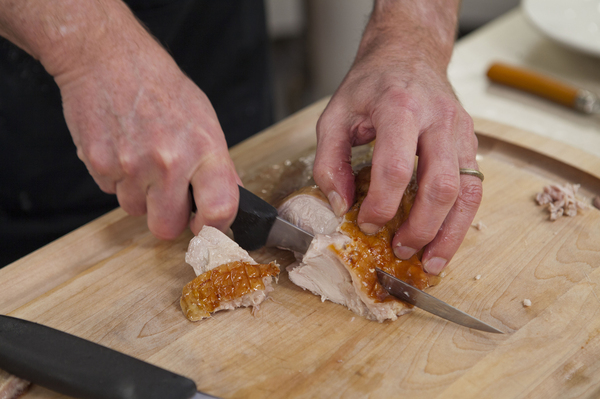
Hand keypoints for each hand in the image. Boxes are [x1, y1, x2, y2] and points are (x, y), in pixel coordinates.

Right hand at [55, 27, 239, 238]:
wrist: (110, 58)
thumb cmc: (162, 87)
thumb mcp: (205, 120)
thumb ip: (218, 165)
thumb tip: (230, 200)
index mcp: (204, 150)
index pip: (219, 211)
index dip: (214, 227)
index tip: (207, 224)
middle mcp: (168, 162)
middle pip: (167, 228)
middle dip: (168, 217)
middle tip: (169, 195)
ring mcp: (131, 166)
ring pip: (136, 210)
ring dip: (140, 195)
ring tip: (142, 158)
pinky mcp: (99, 165)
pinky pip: (111, 192)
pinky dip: (117, 179)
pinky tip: (123, 149)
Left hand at [313, 2, 480, 274]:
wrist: (410, 53)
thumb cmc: (371, 85)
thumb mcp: (336, 114)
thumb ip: (329, 160)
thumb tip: (340, 204)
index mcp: (400, 108)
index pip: (396, 167)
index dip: (382, 204)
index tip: (366, 222)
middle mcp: (437, 120)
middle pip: (440, 185)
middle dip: (420, 227)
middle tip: (398, 249)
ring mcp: (460, 132)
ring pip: (466, 192)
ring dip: (449, 234)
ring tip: (430, 262)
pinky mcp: (470, 143)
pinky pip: (473, 188)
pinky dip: (460, 221)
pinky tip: (444, 241)